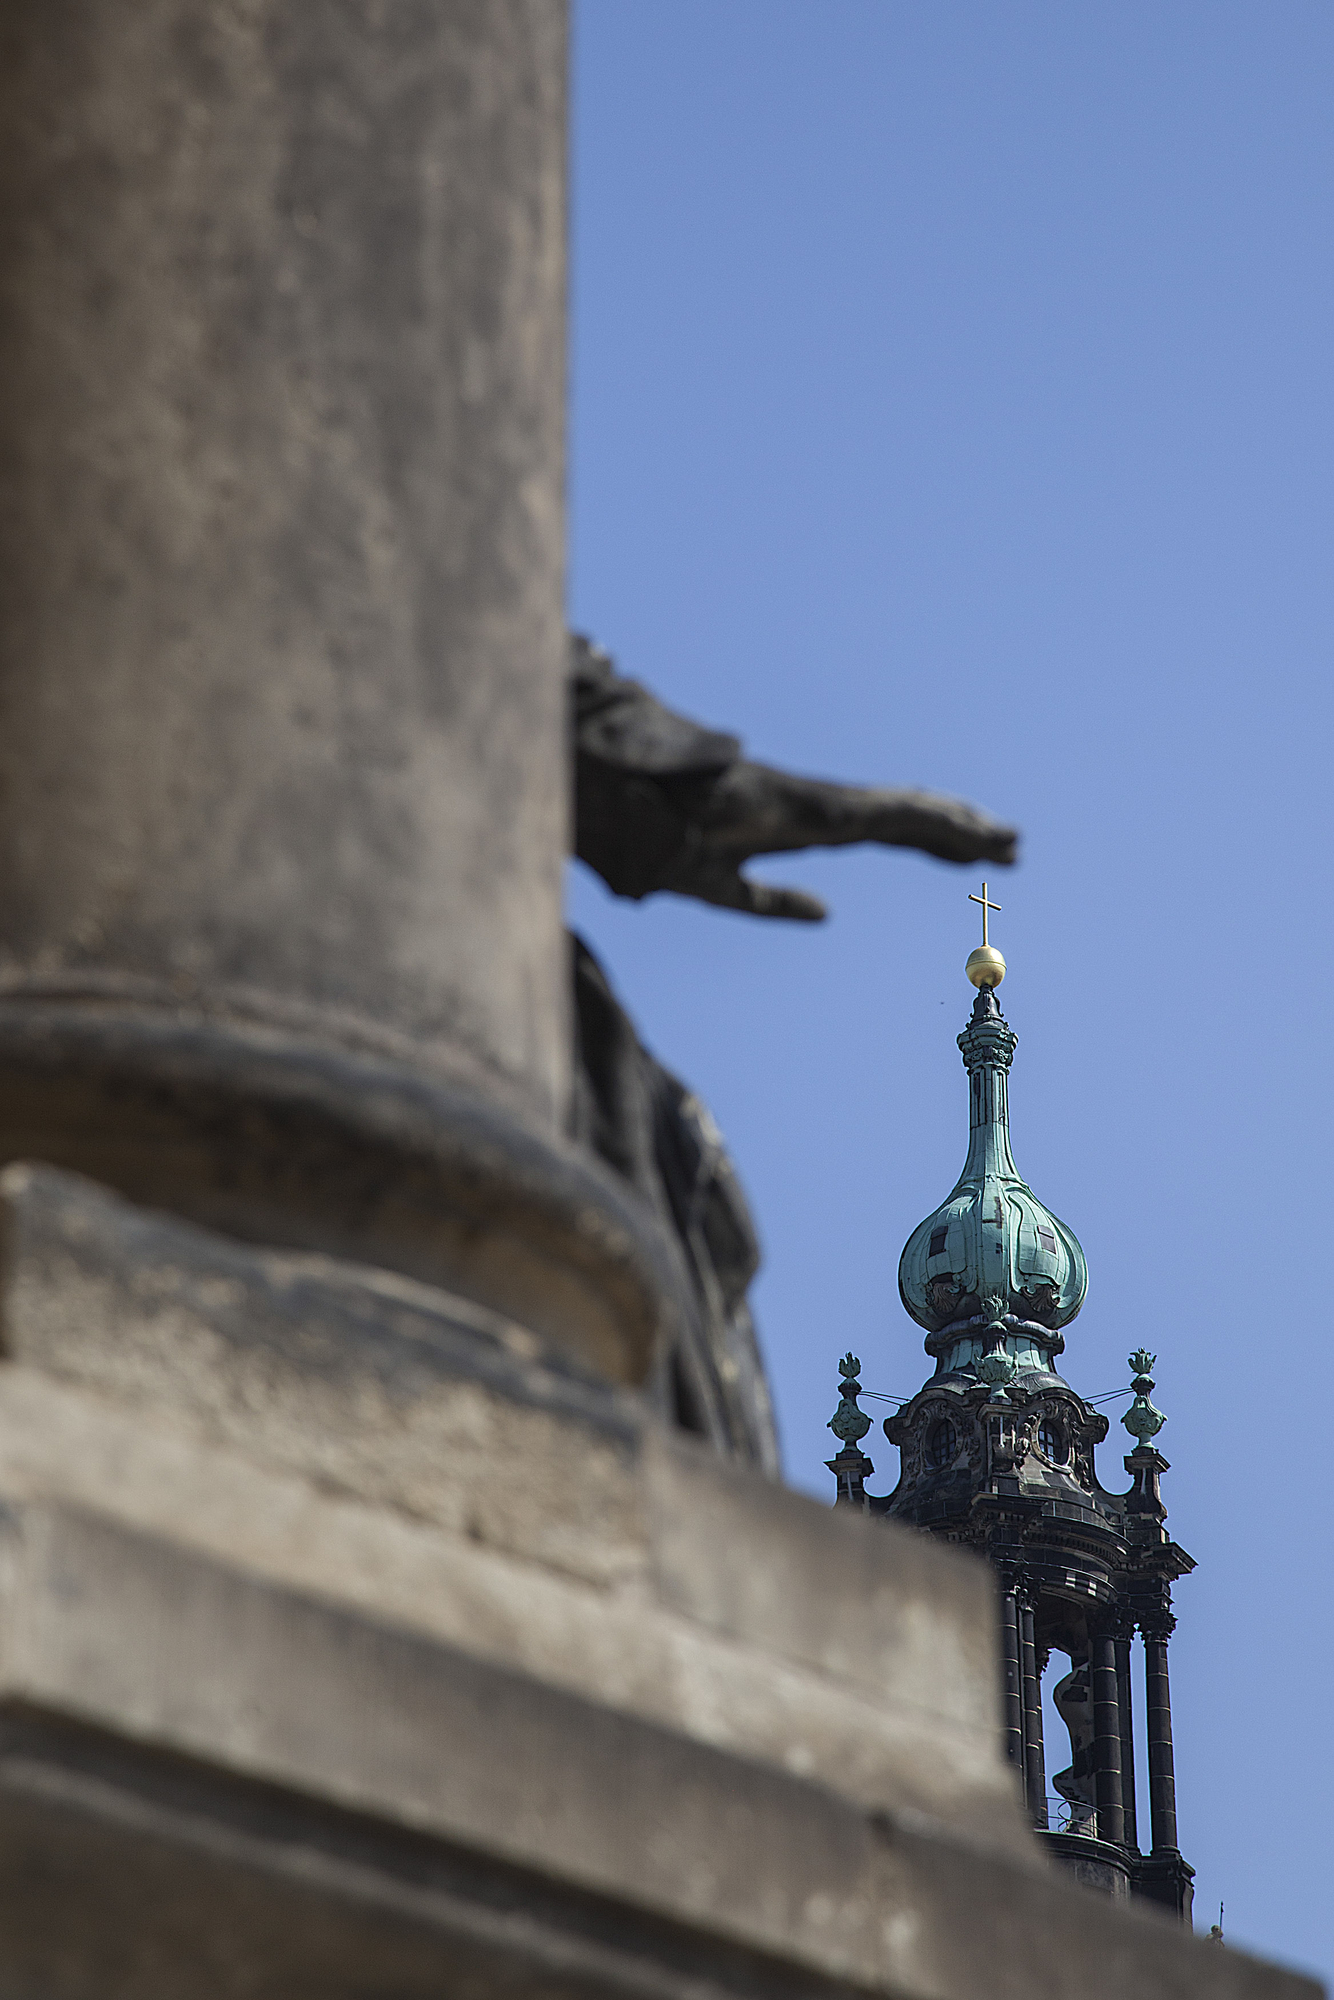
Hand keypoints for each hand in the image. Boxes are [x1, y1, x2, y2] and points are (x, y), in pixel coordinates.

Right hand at [653, 762, 1017, 920]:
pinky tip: (973, 831)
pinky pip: (891, 814)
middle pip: (907, 822)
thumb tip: (824, 913)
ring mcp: (824, 803)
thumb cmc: (660, 838)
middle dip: (959, 834)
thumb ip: (770, 902)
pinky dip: (935, 821)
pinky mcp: (822, 807)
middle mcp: (821, 808)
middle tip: (1010, 848)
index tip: (964, 856)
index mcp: (801, 824)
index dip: (927, 842)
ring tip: (1011, 841)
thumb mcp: (719, 886)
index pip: (881, 832)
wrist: (628, 808)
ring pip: (910, 815)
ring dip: (963, 827)